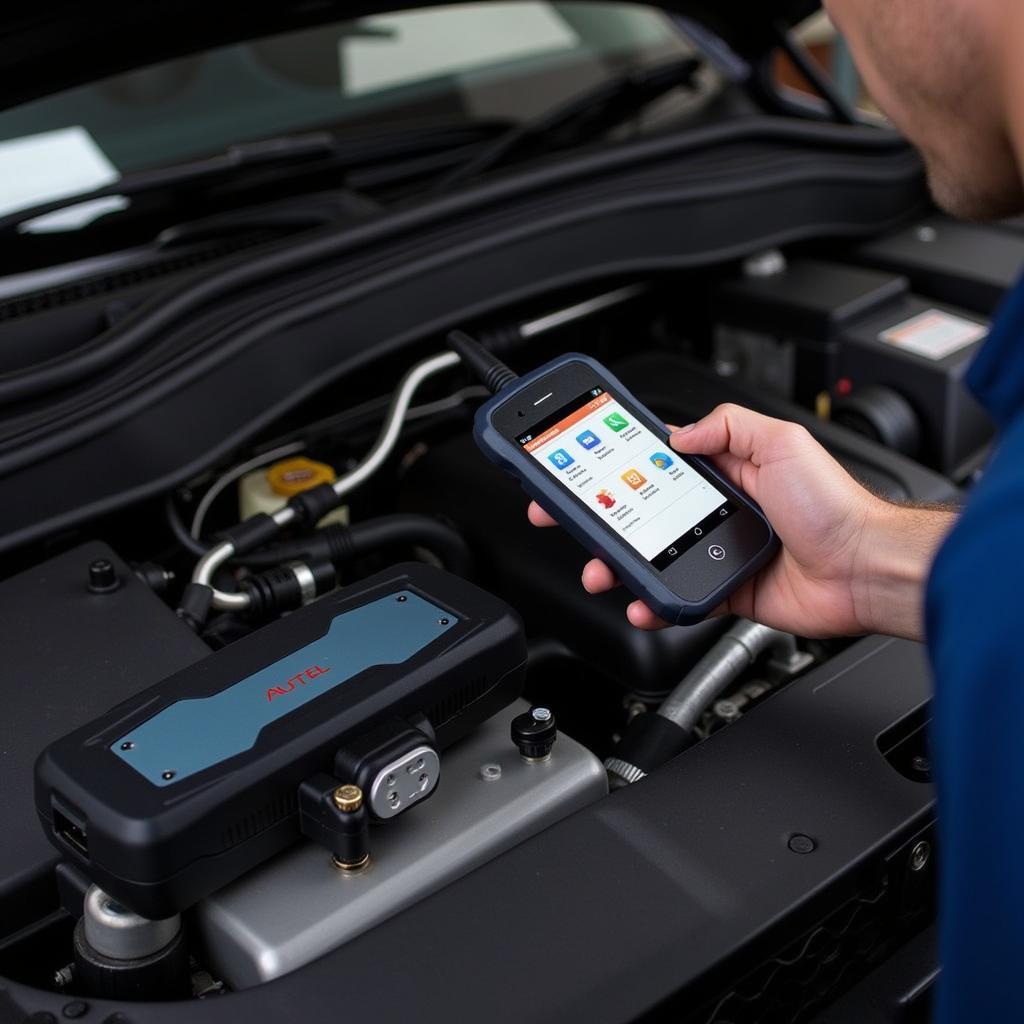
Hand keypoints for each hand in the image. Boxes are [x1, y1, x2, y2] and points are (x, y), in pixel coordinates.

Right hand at [528, 404, 954, 639]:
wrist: (863, 569)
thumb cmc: (835, 506)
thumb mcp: (783, 443)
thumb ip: (730, 428)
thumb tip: (682, 433)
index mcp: (728, 471)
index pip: (660, 463)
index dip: (619, 465)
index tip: (585, 467)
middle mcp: (718, 510)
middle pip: (643, 513)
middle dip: (601, 518)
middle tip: (565, 518)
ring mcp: (717, 551)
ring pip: (653, 558)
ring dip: (618, 565)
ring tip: (599, 570)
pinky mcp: (725, 590)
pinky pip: (678, 598)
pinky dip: (654, 604)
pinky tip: (641, 603)